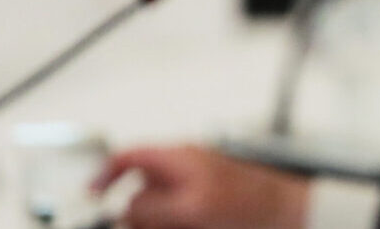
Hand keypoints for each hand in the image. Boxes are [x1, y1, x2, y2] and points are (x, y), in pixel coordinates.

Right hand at [91, 145, 308, 228]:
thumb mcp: (192, 207)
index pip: (129, 157)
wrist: (289, 215)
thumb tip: (125, 209)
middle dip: (140, 216)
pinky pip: (174, 219)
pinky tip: (191, 225)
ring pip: (157, 212)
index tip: (90, 198)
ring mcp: (192, 191)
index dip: (104, 175)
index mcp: (178, 158)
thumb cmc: (252, 203)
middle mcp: (182, 171)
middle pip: (139, 193)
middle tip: (154, 225)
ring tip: (185, 224)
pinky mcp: (200, 210)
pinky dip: (174, 223)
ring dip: (161, 222)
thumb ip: (152, 206)